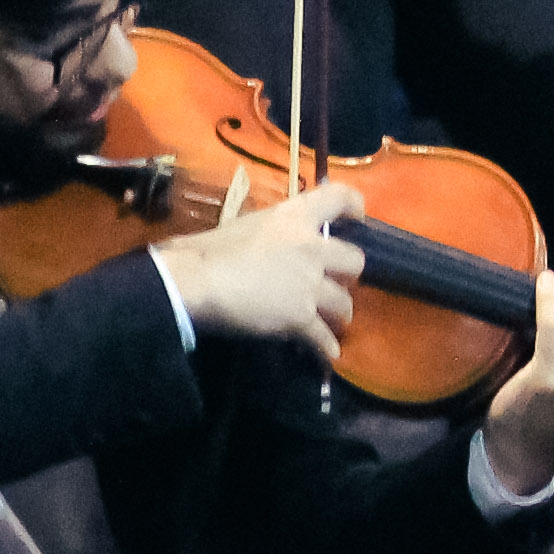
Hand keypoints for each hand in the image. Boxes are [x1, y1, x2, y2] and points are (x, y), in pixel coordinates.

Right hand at [141, 174, 364, 356]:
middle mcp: (312, 247)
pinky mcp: (301, 317)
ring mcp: (310, 284)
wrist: (195, 282)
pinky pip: (323, 338)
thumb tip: (261, 243)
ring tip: (330, 322)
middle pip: (355, 260)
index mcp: (294, 216)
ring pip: (345, 303)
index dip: (354, 206)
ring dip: (338, 314)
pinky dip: (325, 349)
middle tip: (333, 283)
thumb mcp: (243, 226)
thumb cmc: (206, 250)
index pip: (340, 197)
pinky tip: (326, 356)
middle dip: (348, 274)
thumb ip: (267, 232)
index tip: (358, 218)